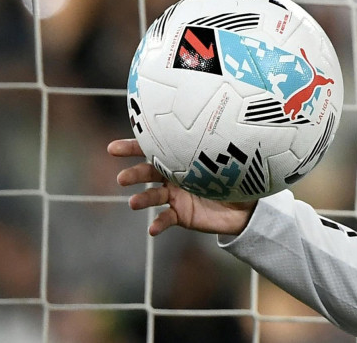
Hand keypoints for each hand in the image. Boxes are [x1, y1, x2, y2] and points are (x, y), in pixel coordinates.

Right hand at [110, 139, 256, 236]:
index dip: (132, 148)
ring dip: (142, 199)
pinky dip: (158, 223)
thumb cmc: (235, 175)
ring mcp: (174, 196)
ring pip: (152, 196)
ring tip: (133, 203)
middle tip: (122, 178)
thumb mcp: (228, 160)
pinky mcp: (180, 215)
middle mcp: (172, 176)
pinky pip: (165, 219)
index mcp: (180, 157)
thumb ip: (219, 150)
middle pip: (147, 172)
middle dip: (134, 174)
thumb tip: (226, 126)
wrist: (244, 205)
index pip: (153, 149)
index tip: (113, 149)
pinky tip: (153, 229)